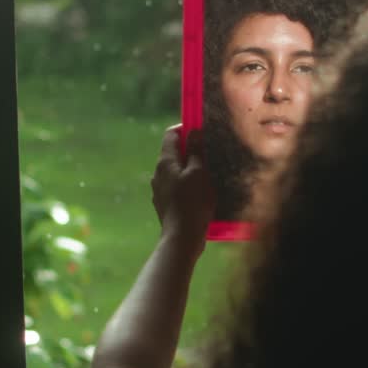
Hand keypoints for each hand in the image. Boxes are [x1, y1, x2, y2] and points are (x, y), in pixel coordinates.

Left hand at [151, 125, 212, 248]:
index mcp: (165, 162)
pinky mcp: (165, 204)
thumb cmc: (192, 203)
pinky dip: (188, 185)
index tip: (202, 132)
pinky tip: (201, 194)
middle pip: (173, 153)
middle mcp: (158, 174)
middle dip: (190, 150)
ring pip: (176, 171)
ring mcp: (160, 190)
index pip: (171, 134)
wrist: (181, 238)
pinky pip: (177, 187)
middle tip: (209, 154)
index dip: (185, 129)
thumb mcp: (198, 173)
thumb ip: (195, 151)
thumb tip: (193, 131)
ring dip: (190, 169)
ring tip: (208, 175)